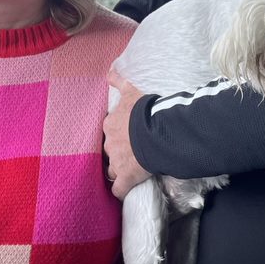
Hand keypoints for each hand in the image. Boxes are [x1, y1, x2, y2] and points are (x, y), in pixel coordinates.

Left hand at [104, 68, 151, 199]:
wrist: (156, 130)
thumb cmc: (145, 110)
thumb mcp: (131, 91)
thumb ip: (119, 82)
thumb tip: (109, 72)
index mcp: (110, 125)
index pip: (109, 132)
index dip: (118, 135)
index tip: (127, 135)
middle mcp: (109, 144)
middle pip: (109, 151)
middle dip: (117, 152)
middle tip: (130, 152)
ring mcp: (116, 162)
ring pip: (111, 170)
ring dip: (118, 170)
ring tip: (128, 171)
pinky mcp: (126, 177)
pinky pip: (119, 189)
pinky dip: (121, 190)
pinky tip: (124, 191)